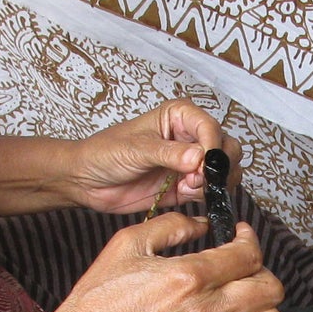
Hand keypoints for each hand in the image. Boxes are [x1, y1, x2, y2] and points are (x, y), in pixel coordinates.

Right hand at [47, 213, 283, 311]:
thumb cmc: (101, 297)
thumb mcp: (129, 243)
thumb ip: (171, 226)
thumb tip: (201, 224)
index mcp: (189, 277)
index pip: (249, 255)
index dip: (250, 239)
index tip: (239, 235)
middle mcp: (206, 310)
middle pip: (271, 289)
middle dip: (262, 268)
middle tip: (242, 262)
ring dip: (262, 301)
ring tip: (241, 290)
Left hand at [67, 99, 243, 215]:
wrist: (86, 180)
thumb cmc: (104, 153)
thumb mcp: (136, 149)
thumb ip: (169, 153)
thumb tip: (199, 158)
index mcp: (178, 116)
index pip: (209, 127)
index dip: (212, 146)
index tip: (204, 164)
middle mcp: (189, 137)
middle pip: (226, 147)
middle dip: (219, 165)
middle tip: (198, 178)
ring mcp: (189, 163)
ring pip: (224, 170)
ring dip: (216, 182)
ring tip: (191, 186)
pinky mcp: (186, 186)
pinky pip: (210, 191)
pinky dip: (207, 195)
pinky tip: (187, 193)